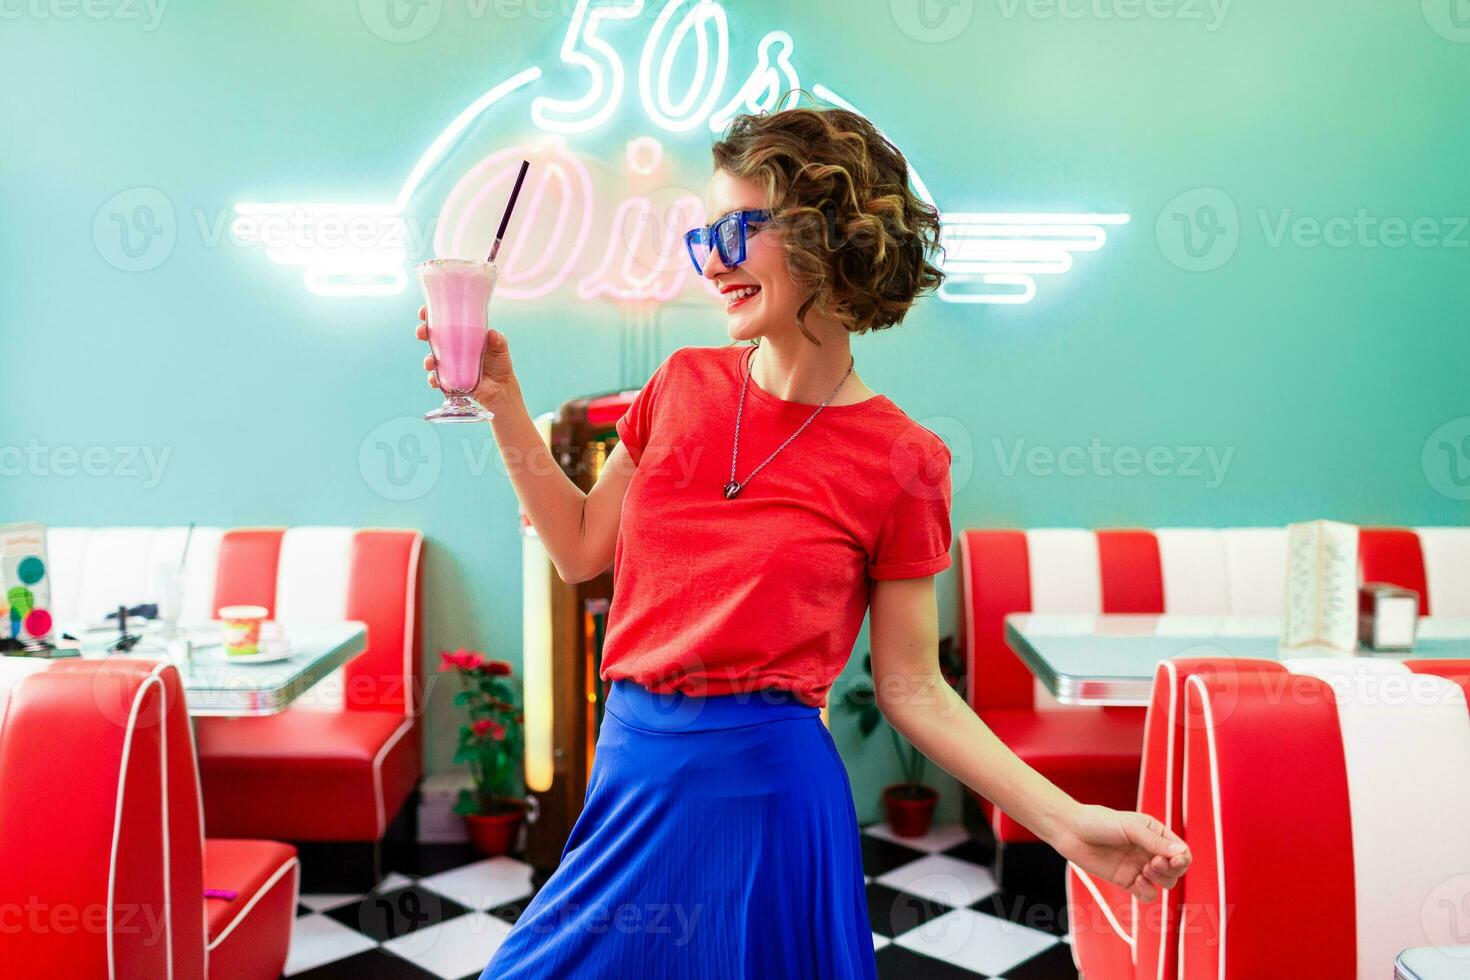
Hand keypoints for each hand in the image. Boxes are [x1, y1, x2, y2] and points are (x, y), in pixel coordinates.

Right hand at [416, 305, 516, 411]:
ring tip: (431, 362)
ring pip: (431, 359)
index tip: (423, 312)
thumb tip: (492, 334)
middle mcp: (452, 348)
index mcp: (462, 335)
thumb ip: (498, 341)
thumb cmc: (499, 363)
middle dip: (423, 333)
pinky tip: (436, 380)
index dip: (432, 314)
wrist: (500, 389)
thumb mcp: (501, 348)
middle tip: (421, 333)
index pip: (444, 321)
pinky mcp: (449, 380)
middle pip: (432, 337)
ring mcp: (448, 364)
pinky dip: (433, 380)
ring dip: (428, 360)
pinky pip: (437, 379)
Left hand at [1052, 804, 1190, 900]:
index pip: (1181, 852)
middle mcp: (1149, 851)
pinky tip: (1138, 881)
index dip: (1182, 859)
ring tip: (1144, 870)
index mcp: (1155, 834)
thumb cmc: (1099, 822)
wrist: (1071, 831)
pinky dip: (1148, 892)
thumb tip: (1182, 853)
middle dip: (1171, 870)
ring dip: (1161, 880)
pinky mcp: (1126, 881)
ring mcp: (1139, 867)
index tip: (1172, 860)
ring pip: (1165, 883)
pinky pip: (1147, 895)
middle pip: (1176, 870)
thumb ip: (1155, 842)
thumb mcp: (1130, 827)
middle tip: (1153, 863)